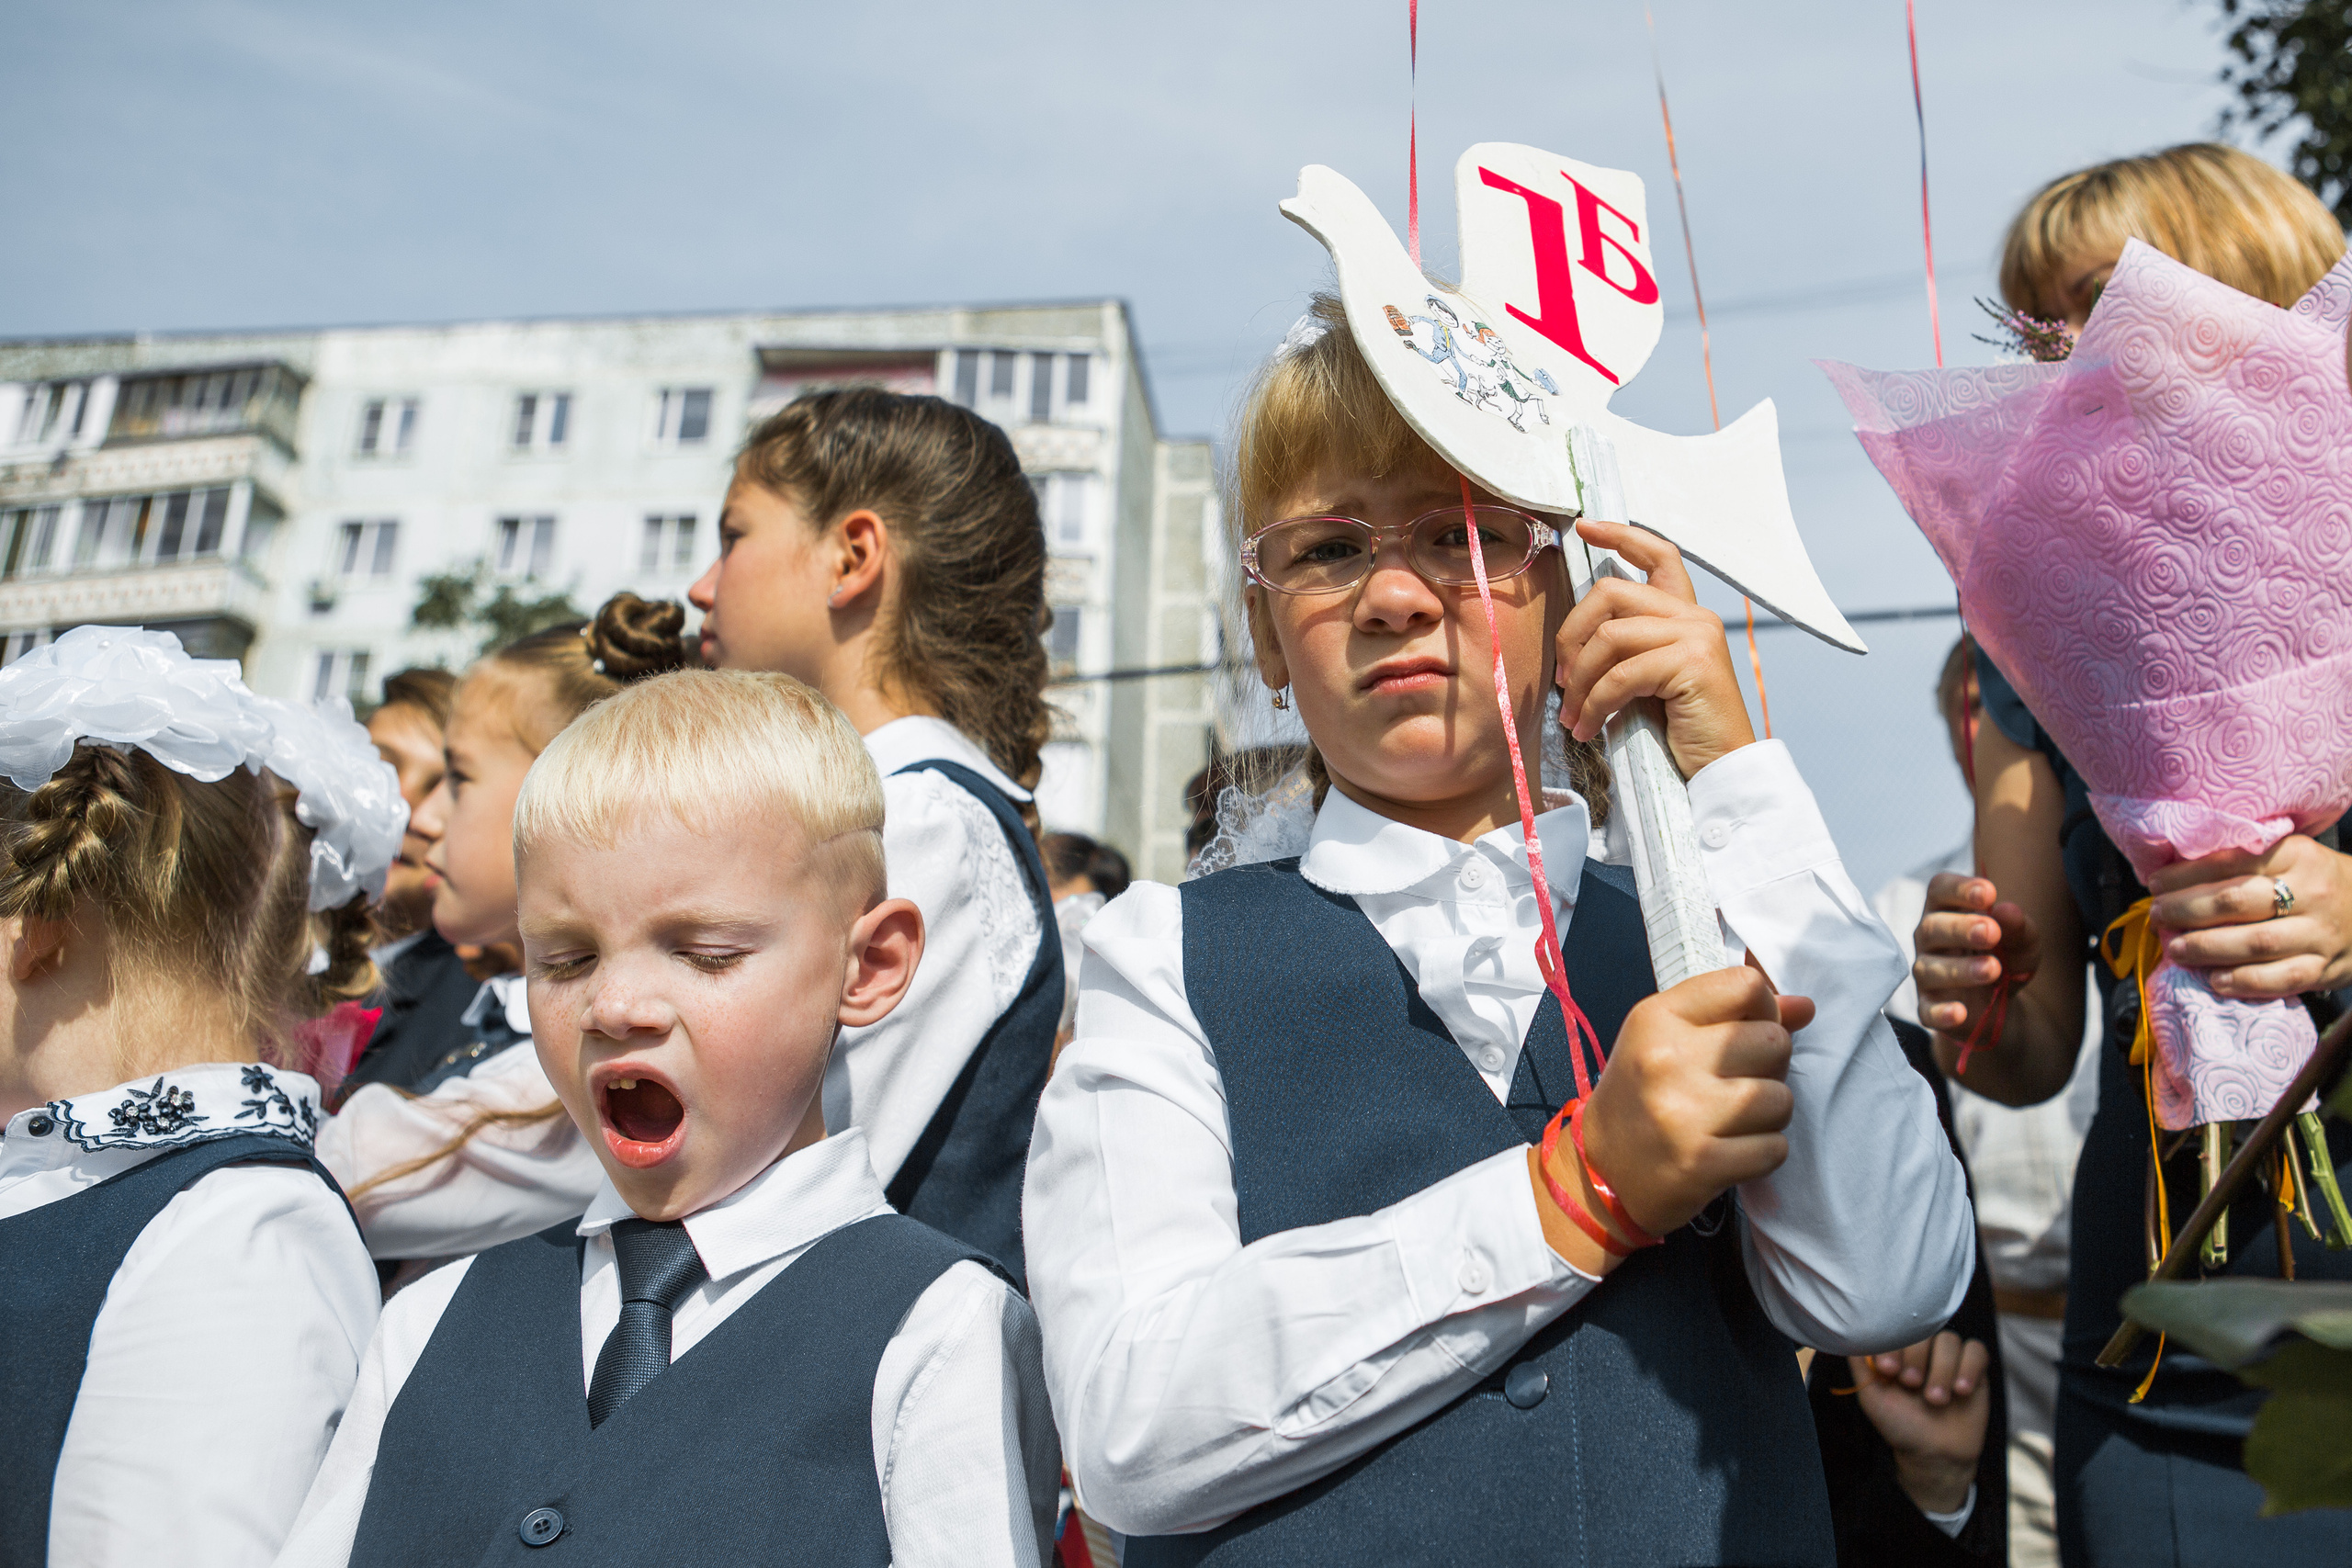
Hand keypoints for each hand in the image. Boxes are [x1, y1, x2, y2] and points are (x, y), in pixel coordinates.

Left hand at [1557, 520, 1755, 779]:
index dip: (1620, 534)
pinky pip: (1621, 675)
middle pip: (1611, 593)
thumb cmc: (1680, 729)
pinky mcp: (1692, 663)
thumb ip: (1626, 649)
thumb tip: (1572, 642)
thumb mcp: (1647, 680)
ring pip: (1609, 637)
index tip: (1584, 527)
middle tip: (1563, 682)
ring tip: (1574, 717)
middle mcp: (1695, 616)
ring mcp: (1696, 635)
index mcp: (1685, 614)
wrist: (1721, 768)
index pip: (1659, 554)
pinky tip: (1589, 729)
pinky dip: (1596, 704)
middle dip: (1571, 635)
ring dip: (1580, 683)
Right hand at [1576, 966, 1807, 1235]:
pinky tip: (1731, 1151)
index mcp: (1657, 1018)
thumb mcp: (1672, 1038)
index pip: (1747, 987)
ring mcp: (1683, 1113)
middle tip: (1738, 1084)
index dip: (1764, 1010)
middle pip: (1775, 1041)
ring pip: (1781, 1099)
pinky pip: (1774, 1149)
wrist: (1601, 1169)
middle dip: (1770, 1066)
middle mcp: (1667, 1059)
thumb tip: (1805, 1006)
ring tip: (1734, 1121)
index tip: (1745, 1034)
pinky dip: (1762, 1152)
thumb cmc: (1643, 1094)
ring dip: (1768, 1115)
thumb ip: (1735, 1015)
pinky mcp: (1700, 1163)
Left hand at [1850, 1331, 1989, 1517]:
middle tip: (1912, 1384)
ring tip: (1936, 1400)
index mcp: (1898, 1351)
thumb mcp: (1872, 1397)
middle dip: (1916, 1357)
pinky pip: (1977, 1351)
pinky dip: (1969, 1367)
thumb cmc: (1900, 1425)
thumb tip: (1849, 1334)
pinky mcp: (1974, 1369)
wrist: (1933, 1454)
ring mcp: (1949, 1358)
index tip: (1887, 1370)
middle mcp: (1923, 1350)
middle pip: (1924, 1331)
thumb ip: (1861, 1366)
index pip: (1896, 1329)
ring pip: (1950, 1341)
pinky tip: (1961, 1390)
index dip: (1892, 1346)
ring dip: (1942, 1369)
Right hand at [1913, 873, 2040, 1035]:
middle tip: (1992, 932)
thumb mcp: (2024, 941)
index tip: (1989, 893)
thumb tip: (2006, 910)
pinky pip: (1928, 1011)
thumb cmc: (2006, 957)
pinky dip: (1941, 1012)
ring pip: (1930, 969)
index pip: (1940, 890)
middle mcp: (1930, 939)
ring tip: (1993, 969)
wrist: (2004, 1003)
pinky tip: (1960, 1012)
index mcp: (1947, 911)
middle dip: (1960, 928)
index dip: (1959, 889)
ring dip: (1960, 969)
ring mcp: (1927, 974)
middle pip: (1931, 927)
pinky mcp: (1929, 1007)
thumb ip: (2018, 926)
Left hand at [2150, 835, 2351, 998]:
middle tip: (2158, 915)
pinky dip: (2243, 982)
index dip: (2186, 875)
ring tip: (2175, 949)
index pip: (2232, 862)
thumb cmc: (2315, 881)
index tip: (2155, 883)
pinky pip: (2280, 979)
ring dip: (2207, 947)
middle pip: (2236, 902)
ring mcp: (2319, 934)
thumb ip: (2242, 862)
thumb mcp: (2289, 858)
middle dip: (2187, 910)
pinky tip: (2215, 981)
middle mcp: (2310, 893)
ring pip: (2256, 943)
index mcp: (2296, 856)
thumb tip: (2173, 872)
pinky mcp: (2325, 969)